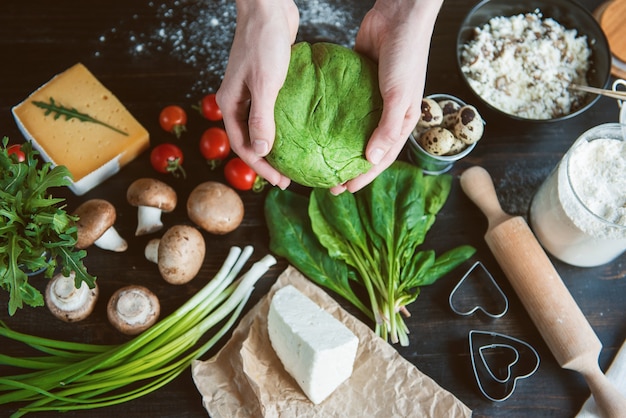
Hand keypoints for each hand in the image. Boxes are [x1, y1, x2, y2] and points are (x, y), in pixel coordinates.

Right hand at [216, 0, 298, 189]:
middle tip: (289, 178)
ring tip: (294, 160)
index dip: (260, 167)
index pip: (243, 146)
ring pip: (262, 128)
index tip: (281, 181)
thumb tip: (261, 151)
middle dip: (268, 162)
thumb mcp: (264, 83)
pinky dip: (284, 126)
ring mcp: (252, 93)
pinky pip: (274, 112)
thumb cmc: (263, 42)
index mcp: (231, 105)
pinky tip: (300, 132)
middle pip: (251, 140)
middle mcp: (239, 102)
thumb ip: (261, 118)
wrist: (267, 7)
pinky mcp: (268, 83)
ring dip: (276, 146)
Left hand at [332, 0, 442, 193]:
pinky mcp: (355, 82)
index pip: (383, 157)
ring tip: (319, 158)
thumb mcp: (399, 96)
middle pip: (366, 147)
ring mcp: (370, 98)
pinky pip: (341, 104)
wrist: (399, 17)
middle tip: (327, 181)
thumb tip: (370, 159)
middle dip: (348, 166)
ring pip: (352, 128)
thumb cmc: (406, 56)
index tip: (345, 188)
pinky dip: (330, 116)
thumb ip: (386, 128)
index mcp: (402, 120)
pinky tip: (314, 125)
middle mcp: (386, 113)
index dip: (365, 176)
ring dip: (337, 145)